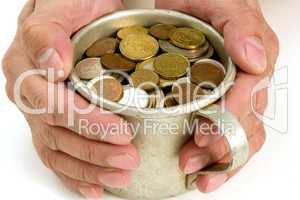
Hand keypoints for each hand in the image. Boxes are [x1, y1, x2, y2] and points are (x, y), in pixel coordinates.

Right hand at [2, 0, 140, 197]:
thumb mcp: (62, 6)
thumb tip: (53, 64)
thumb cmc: (72, 7)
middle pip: (58, 132)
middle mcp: (28, 94)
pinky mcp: (50, 124)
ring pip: (58, 149)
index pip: (53, 104)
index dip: (87, 121)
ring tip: (120, 176)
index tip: (120, 131)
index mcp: (26, 67)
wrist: (75, 14)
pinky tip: (95, 187)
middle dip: (94, 151)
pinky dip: (75, 175)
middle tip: (128, 159)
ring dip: (89, 168)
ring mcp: (37, 112)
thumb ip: (48, 30)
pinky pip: (57, 155)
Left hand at [156, 0, 278, 192]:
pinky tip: (202, 167)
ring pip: (240, 134)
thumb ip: (240, 26)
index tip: (203, 135)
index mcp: (255, 57)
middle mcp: (251, 79)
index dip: (228, 120)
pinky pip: (227, 131)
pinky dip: (216, 153)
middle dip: (220, 149)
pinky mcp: (219, 98)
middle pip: (246, 123)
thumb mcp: (221, 2)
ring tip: (196, 174)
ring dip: (219, 159)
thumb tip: (255, 60)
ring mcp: (237, 92)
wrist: (189, 0)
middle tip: (191, 162)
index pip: (249, 97)